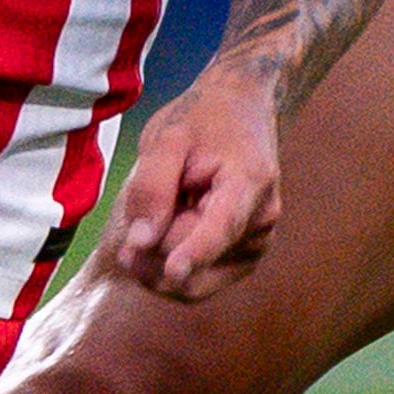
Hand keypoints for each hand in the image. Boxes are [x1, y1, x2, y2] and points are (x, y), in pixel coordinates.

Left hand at [97, 60, 283, 298]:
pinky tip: (168, 229)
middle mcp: (261, 221)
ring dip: (161, 258)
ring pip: (193, 280)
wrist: (239, 111)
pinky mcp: (244, 260)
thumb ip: (151, 187)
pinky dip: (172, 263)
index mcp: (249, 182)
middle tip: (132, 217)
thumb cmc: (202, 120)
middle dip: (154, 251)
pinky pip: (198, 282)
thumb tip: (140, 243)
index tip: (174, 272)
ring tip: (157, 215)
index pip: (221, 226)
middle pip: (196, 259)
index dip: (195, 252)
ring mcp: (256, 245)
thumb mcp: (167, 138)